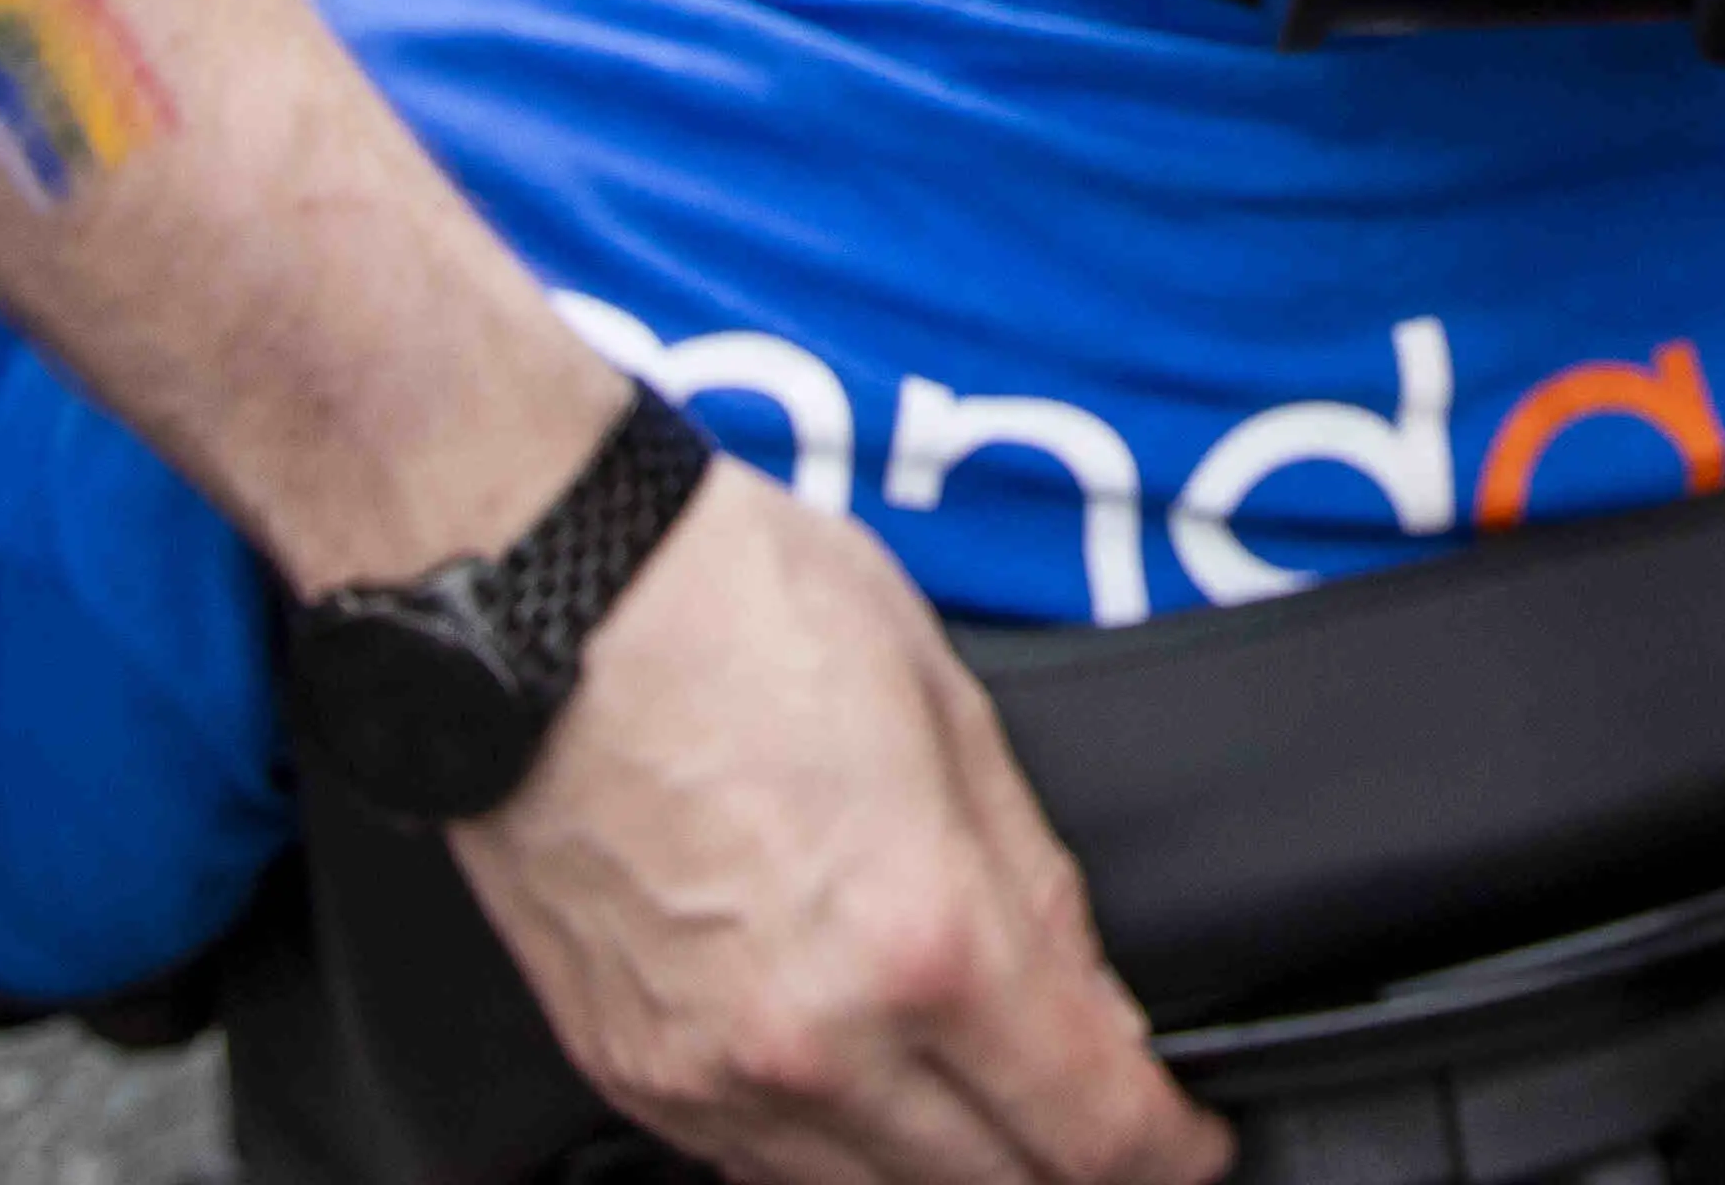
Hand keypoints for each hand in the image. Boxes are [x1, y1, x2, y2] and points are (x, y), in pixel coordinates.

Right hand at [454, 470, 1223, 1183]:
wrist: (536, 596)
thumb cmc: (730, 606)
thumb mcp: (950, 709)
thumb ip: (1035, 884)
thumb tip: (1093, 1003)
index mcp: (924, 939)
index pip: (1090, 1126)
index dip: (1168, 1151)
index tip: (1188, 1144)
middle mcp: (818, 1040)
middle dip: (1071, 1168)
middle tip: (1098, 1122)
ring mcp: (711, 1074)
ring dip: (953, 1172)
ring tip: (989, 1110)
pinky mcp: (629, 1073)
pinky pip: (755, 1170)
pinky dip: (832, 1157)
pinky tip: (865, 1098)